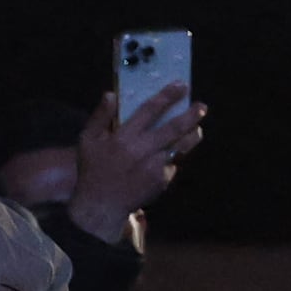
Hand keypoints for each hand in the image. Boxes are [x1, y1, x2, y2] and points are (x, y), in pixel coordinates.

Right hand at [66, 82, 205, 229]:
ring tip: (197, 127)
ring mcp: (155, 166)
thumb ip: (100, 116)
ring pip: (182, 146)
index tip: (181, 85)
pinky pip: (175, 162)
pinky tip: (176, 150)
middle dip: (191, 116)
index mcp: (123, 137)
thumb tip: (111, 94)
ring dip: (193, 135)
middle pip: (174, 128)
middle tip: (202, 106)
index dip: (167, 96)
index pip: (149, 110)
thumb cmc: (94, 168)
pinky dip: (177, 154)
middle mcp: (142, 150)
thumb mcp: (88, 140)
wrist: (102, 204)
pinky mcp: (163, 180)